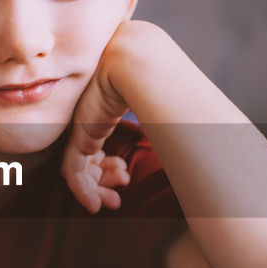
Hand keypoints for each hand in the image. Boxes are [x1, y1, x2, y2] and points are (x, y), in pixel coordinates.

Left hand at [61, 20, 150, 212]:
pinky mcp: (80, 135)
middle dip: (102, 183)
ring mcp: (83, 128)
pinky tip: (94, 206)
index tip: (125, 180)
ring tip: (113, 202)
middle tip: (116, 200)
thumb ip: (161, 120)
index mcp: (102, 115)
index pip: (96, 148)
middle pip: (88, 161)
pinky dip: (83, 191)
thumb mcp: (152, 103)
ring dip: (95, 190)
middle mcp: (89, 122)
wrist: (137, 61)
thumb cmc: (155, 76)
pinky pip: (74, 171)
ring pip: (80, 169)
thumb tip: (193, 140)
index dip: (107, 170)